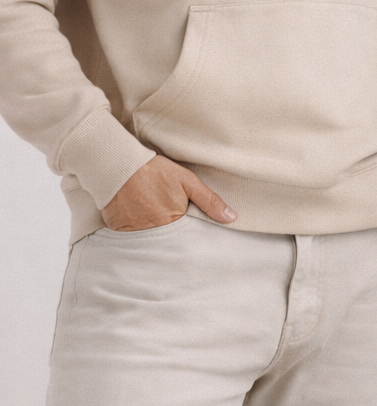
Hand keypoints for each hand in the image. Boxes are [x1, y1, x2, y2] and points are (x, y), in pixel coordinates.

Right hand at [102, 154, 235, 230]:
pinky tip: (135, 214)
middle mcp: (152, 232)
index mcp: (172, 223)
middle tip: (165, 217)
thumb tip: (231, 217)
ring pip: (147, 238)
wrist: (121, 165)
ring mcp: (132, 232)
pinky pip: (128, 234)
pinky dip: (132, 227)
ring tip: (149, 214)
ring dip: (150, 230)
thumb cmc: (157, 172)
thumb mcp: (188, 182)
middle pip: (165, 240)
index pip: (185, 238)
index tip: (187, 228)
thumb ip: (210, 201)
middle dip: (169, 233)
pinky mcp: (116, 228)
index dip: (187, 233)